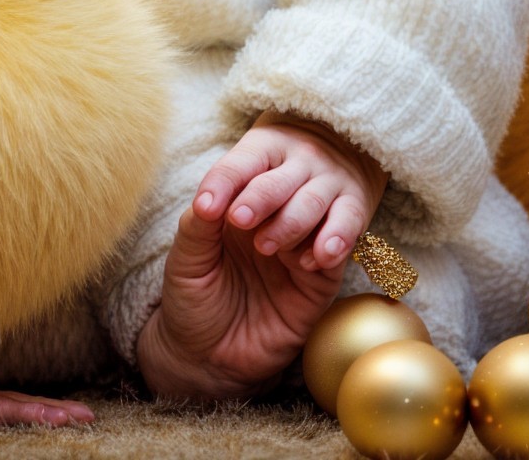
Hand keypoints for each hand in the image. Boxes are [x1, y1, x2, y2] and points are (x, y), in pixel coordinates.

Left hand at [136, 115, 387, 402]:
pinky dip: (333, 242)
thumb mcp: (187, 260)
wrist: (210, 361)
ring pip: (318, 202)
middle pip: (285, 178)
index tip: (210, 203)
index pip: (242, 167)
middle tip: (240, 220)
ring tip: (267, 247)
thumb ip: (198, 226)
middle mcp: (275, 209)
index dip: (228, 179)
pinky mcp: (324, 275)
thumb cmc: (194, 298)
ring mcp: (302, 239)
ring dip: (295, 218)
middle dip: (263, 194)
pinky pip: (342, 244)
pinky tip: (313, 258)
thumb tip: (209, 198)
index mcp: (238, 195)